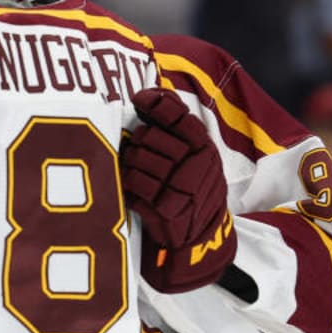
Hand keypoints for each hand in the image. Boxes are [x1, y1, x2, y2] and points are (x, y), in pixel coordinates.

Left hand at [121, 88, 236, 292]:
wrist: (199, 237)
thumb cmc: (189, 189)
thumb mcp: (195, 157)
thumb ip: (177, 131)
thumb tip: (149, 95)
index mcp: (204, 147)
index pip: (177, 114)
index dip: (156, 102)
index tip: (140, 99)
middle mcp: (196, 163)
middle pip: (148, 136)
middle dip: (138, 144)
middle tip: (141, 156)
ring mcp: (181, 186)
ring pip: (136, 158)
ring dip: (130, 165)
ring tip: (139, 175)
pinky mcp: (165, 208)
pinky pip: (132, 183)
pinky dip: (128, 186)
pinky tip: (136, 191)